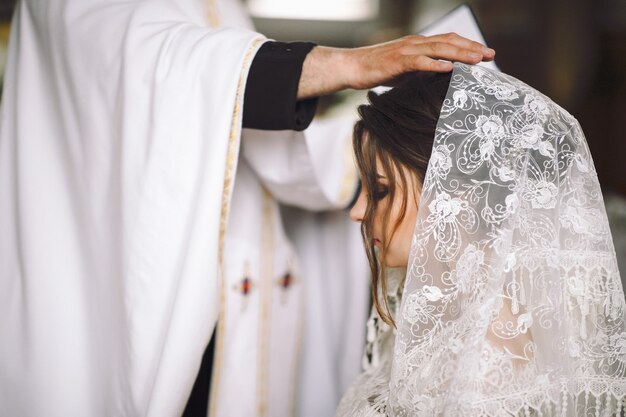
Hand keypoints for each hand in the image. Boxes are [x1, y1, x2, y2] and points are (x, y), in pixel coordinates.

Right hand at [297, 33, 494, 98]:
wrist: (353, 66)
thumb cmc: (377, 70)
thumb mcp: (404, 71)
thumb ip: (421, 71)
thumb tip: (439, 79)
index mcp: (418, 45)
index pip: (448, 41)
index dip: (468, 46)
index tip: (486, 54)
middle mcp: (415, 43)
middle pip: (449, 41)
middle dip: (471, 47)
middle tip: (490, 55)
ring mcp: (407, 51)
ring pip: (439, 49)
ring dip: (460, 54)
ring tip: (477, 60)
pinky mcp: (397, 61)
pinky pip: (420, 62)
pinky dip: (435, 64)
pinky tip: (448, 69)